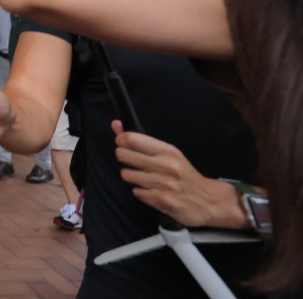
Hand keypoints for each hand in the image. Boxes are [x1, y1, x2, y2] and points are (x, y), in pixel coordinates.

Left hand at [112, 120, 246, 228]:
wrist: (210, 201)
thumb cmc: (185, 175)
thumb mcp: (168, 154)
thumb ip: (141, 140)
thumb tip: (115, 124)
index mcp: (168, 151)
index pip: (132, 139)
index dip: (121, 140)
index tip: (122, 144)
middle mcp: (165, 165)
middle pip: (124, 155)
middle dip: (123, 158)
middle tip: (133, 162)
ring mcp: (164, 184)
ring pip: (127, 175)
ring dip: (132, 177)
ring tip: (144, 178)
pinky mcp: (162, 201)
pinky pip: (137, 192)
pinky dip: (141, 192)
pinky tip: (151, 191)